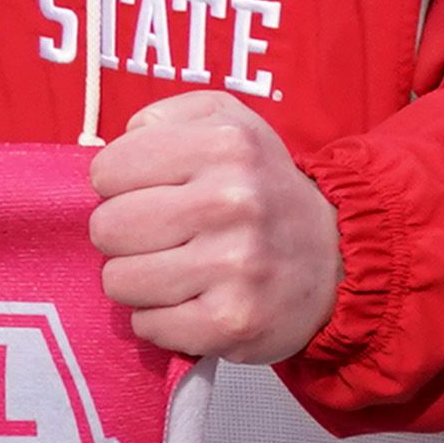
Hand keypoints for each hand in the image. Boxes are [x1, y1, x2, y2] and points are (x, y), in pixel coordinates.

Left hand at [90, 90, 336, 362]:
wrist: (337, 255)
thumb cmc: (261, 187)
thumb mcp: (229, 124)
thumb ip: (166, 118)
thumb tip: (115, 148)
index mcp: (228, 144)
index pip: (107, 169)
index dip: (123, 184)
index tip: (160, 192)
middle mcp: (235, 200)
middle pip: (106, 228)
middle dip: (129, 235)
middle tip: (170, 235)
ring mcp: (236, 264)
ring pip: (119, 280)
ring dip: (142, 280)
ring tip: (183, 269)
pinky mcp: (232, 320)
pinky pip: (146, 324)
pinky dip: (163, 318)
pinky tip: (197, 300)